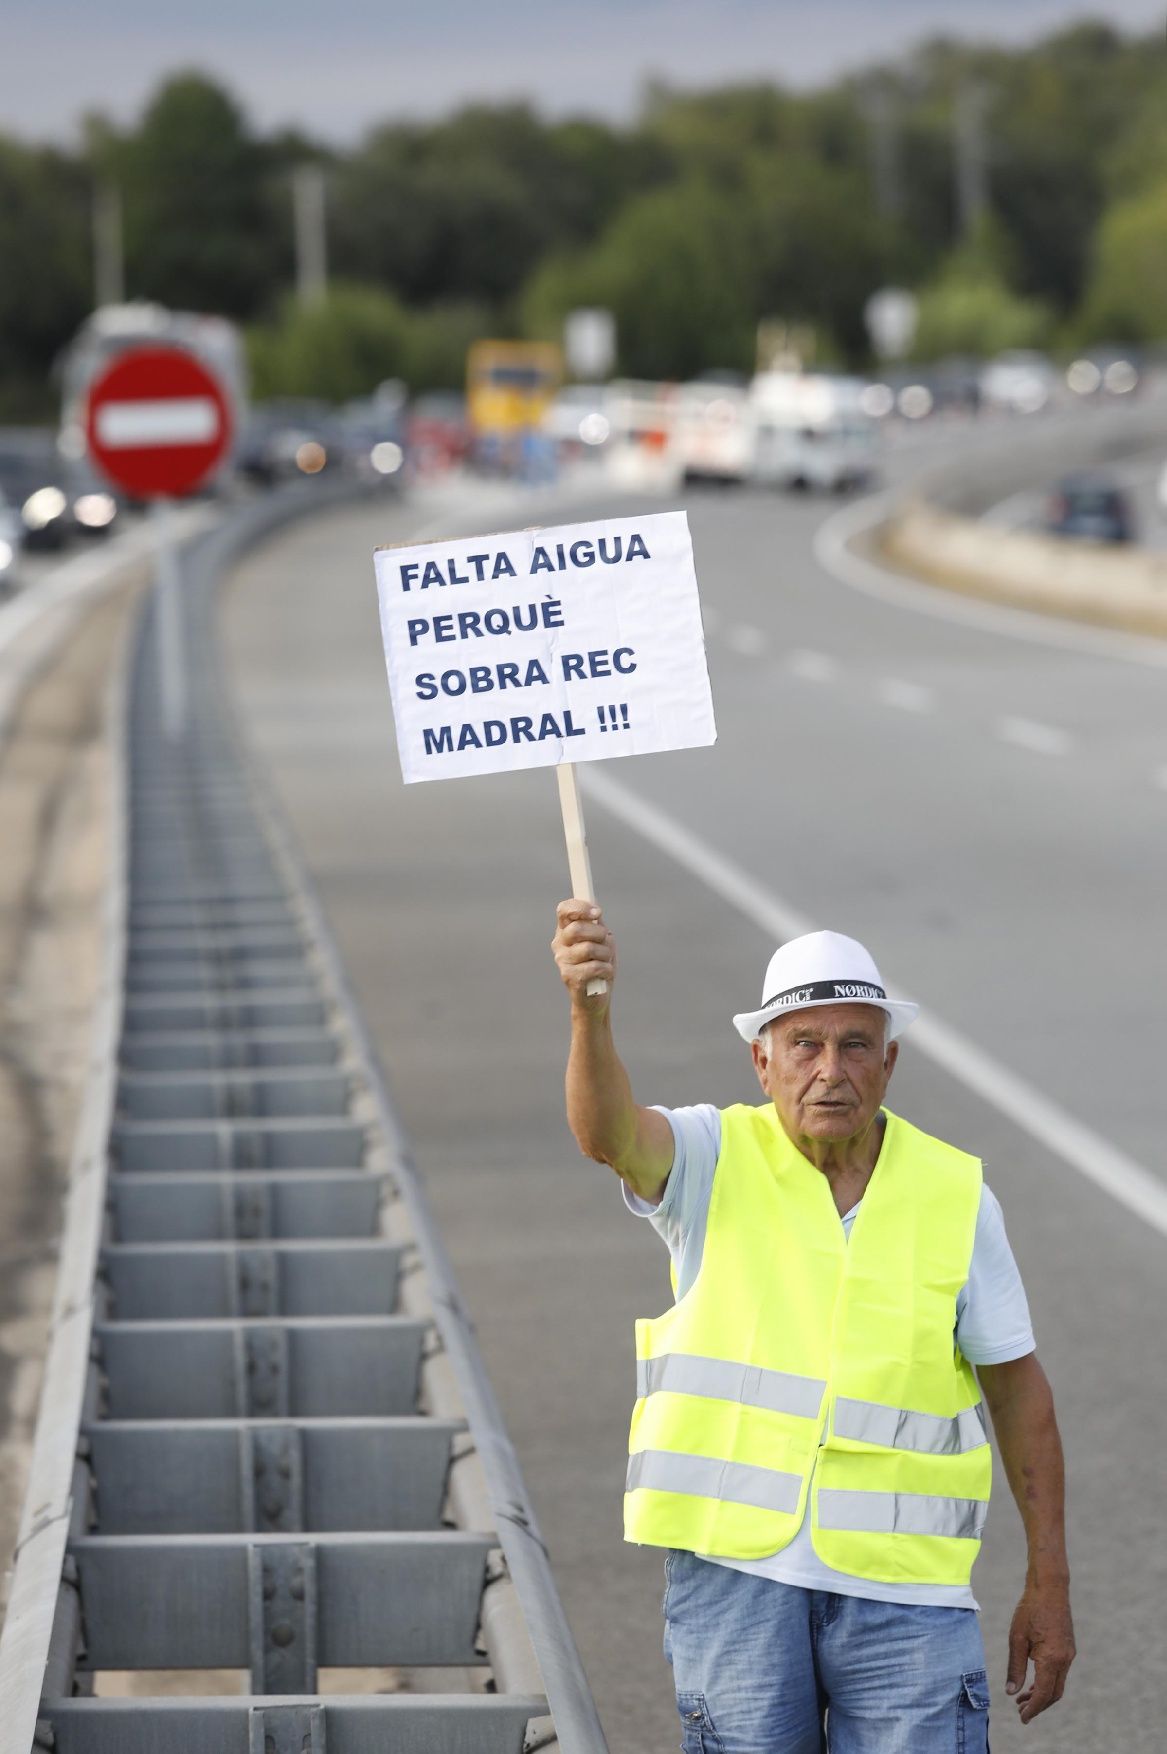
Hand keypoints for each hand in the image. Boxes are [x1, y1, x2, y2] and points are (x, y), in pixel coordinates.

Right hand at [552, 899, 615, 1004]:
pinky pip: (595, 966)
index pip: (564, 910)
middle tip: (606, 942)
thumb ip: (595, 923)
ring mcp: (562, 961)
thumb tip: (594, 905)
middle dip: (599, 934)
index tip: (597, 913)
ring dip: (606, 954)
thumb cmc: (598, 965)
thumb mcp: (600, 940)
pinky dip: (607, 969)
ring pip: (589, 948)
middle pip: (577, 929)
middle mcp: (559, 944)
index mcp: (565, 931)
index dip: (580, 908)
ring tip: (605, 961)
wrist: (595, 998)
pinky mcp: (569, 977)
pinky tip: (604, 974)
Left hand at [1006, 1581, 1074, 1723]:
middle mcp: (1065, 1660)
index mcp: (1052, 1659)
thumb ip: (1015, 1667)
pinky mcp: (1068, 1647)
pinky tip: (1034, 1680)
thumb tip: (1011, 1692)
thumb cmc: (1030, 1610)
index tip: (1022, 1718)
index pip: (1044, 1694)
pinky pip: (1060, 1672)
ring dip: (1042, 1693)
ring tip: (1023, 1697)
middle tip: (1020, 1710)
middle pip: (1054, 1694)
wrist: (1050, 1587)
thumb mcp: (1016, 1638)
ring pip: (1058, 1683)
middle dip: (1038, 1705)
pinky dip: (1047, 1680)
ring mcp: (1069, 1654)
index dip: (1033, 1709)